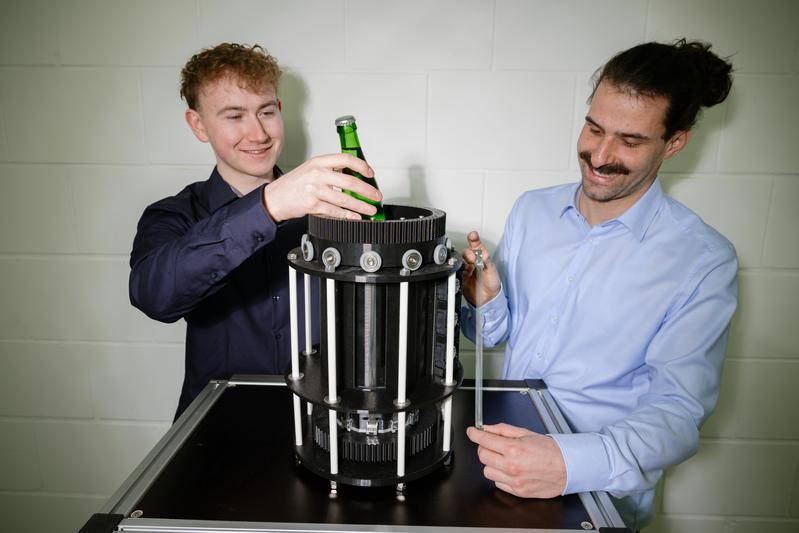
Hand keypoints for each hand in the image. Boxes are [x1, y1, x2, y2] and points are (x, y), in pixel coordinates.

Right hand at [263, 153, 381, 221]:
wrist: (274, 198)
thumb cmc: (293, 185)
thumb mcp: (310, 169)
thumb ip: (330, 170)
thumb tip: (352, 175)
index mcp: (318, 162)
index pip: (345, 159)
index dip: (361, 166)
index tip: (370, 173)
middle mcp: (317, 174)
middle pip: (349, 182)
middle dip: (367, 191)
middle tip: (376, 196)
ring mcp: (314, 190)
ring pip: (345, 199)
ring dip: (361, 206)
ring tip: (370, 210)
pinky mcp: (312, 205)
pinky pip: (335, 211)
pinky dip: (347, 215)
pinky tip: (354, 217)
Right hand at [461, 231, 500, 305]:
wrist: (488, 298)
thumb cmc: (492, 283)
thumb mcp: (492, 270)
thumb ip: (486, 261)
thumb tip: (482, 253)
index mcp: (482, 257)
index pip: (476, 246)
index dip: (474, 240)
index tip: (473, 235)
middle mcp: (473, 262)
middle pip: (466, 252)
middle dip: (468, 253)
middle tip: (473, 258)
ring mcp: (467, 269)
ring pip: (461, 260)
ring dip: (464, 261)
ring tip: (470, 266)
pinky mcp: (462, 277)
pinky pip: (457, 271)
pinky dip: (460, 270)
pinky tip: (466, 272)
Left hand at [466, 423, 566, 497]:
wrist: (568, 468)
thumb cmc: (551, 451)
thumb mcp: (527, 433)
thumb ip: (504, 430)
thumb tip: (487, 428)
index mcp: (513, 449)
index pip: (484, 440)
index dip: (474, 434)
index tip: (472, 432)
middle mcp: (511, 466)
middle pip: (482, 456)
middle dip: (485, 447)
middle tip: (492, 444)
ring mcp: (514, 481)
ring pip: (487, 471)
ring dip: (491, 463)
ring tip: (503, 458)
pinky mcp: (517, 491)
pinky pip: (497, 483)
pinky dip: (499, 475)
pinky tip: (509, 469)